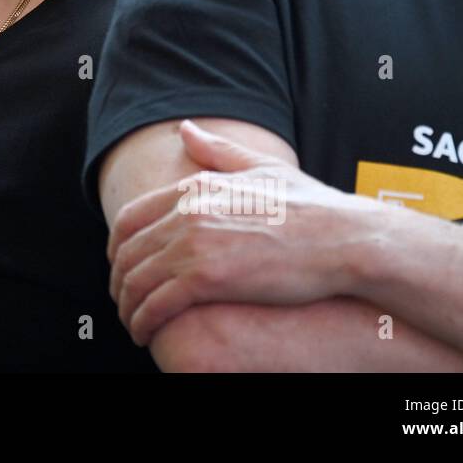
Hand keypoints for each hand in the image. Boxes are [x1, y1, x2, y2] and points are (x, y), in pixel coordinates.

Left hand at [108, 120, 381, 345]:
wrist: (345, 239)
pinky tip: (144, 333)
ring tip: (132, 321)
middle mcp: (187, 213)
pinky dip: (142, 320)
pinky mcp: (208, 279)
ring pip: (136, 280)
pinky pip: (156, 304)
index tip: (119, 264)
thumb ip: (218, 151)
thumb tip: (185, 129)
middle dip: (118, 280)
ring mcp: (195, 245)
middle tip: (122, 299)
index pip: (130, 217)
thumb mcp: (262, 167)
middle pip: (127, 251)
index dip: (118, 246)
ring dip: (127, 305)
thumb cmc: (313, 207)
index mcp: (195, 187)